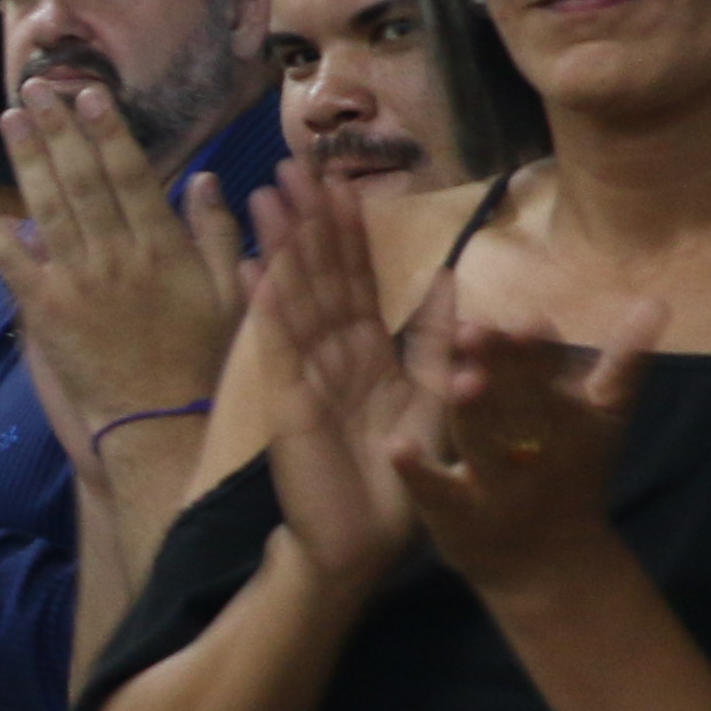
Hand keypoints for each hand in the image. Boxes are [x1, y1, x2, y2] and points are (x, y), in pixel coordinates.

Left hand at [0, 82, 246, 443]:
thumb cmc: (201, 359)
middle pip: (82, 179)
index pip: (131, 174)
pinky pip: (8, 263)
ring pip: (47, 207)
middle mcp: (117, 254)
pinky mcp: (43, 311)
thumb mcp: (230, 292)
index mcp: (162, 245)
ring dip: (26, 160)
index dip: (107, 131)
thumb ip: (216, 233)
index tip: (89, 94)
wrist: (161, 423)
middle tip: (36, 88)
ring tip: (10, 119)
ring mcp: (77, 281)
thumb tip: (204, 178)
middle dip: (58, 130)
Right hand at [240, 166, 423, 585]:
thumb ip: (440, 340)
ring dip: (282, 246)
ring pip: (296, 298)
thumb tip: (453, 278)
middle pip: (321, 276)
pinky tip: (256, 267)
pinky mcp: (289, 404)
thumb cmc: (396, 481)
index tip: (341, 181)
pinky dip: (268, 307)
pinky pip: (280, 347)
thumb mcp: (438, 397)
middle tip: (293, 165)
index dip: (348, 232)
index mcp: (367, 355)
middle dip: (308, 220)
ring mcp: (306, 376)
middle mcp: (332, 356)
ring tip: (269, 195)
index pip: (356, 280)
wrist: (361, 545)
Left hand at [393, 268, 661, 601]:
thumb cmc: (574, 474)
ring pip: (483, 447)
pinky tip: (397, 445)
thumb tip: (656, 301)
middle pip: (519, 409)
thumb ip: (624, 363)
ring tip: (459, 378)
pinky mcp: (457, 518)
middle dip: (502, 373)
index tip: (530, 322)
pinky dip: (419, 472)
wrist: (553, 567)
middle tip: (476, 330)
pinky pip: (437, 493)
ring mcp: (496, 488)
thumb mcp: (604, 421)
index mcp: (569, 420)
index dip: (541, 356)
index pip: (555, 380)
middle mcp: (536, 453)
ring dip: (471, 414)